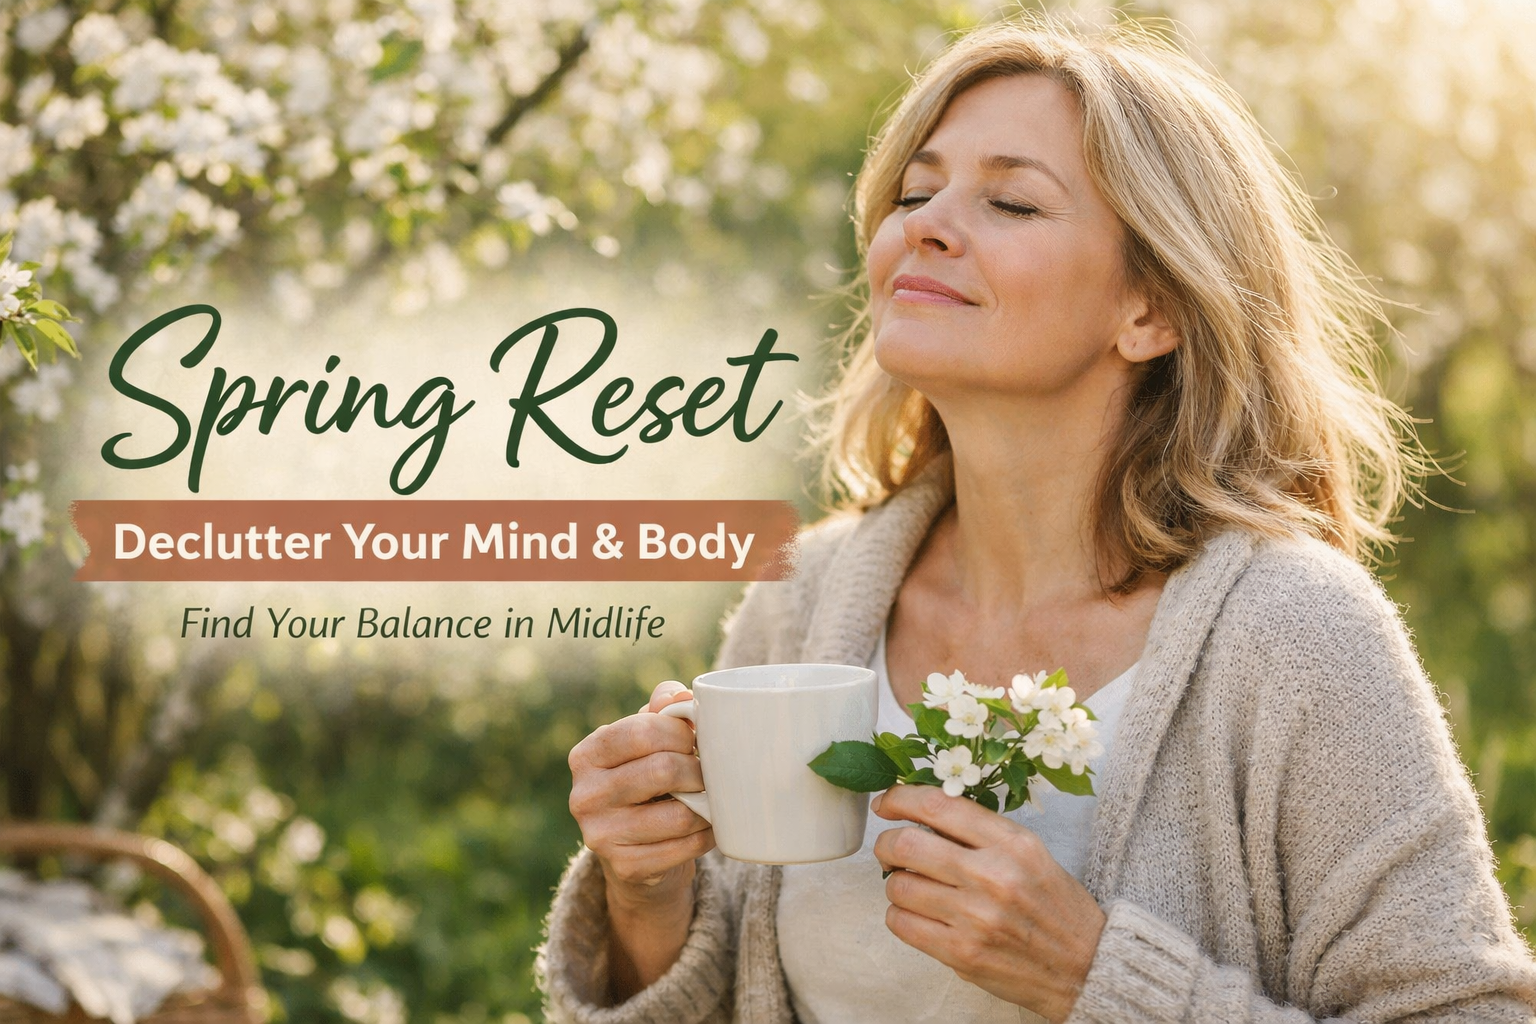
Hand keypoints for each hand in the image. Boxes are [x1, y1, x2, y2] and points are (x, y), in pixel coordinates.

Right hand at [567, 680, 713, 995]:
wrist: (635, 853)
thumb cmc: (647, 782)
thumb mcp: (646, 740)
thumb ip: (662, 709)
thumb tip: (683, 694)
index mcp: (586, 755)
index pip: (641, 731)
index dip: (680, 732)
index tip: (695, 739)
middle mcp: (584, 795)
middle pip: (662, 770)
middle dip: (698, 769)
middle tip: (708, 772)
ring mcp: (599, 836)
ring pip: (677, 814)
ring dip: (707, 806)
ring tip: (712, 800)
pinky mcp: (625, 868)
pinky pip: (684, 848)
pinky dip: (705, 836)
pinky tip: (707, 828)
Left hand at [871, 784, 1106, 1023]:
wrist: (1086, 967)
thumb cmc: (1055, 907)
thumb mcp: (1029, 854)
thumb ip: (979, 833)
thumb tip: (921, 815)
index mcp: (1012, 843)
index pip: (940, 805)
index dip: (901, 798)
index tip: (887, 803)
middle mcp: (993, 875)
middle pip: (906, 843)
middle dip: (886, 843)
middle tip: (889, 849)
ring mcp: (975, 916)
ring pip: (898, 885)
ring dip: (895, 883)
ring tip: (911, 886)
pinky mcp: (962, 952)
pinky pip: (901, 924)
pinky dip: (899, 915)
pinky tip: (916, 914)